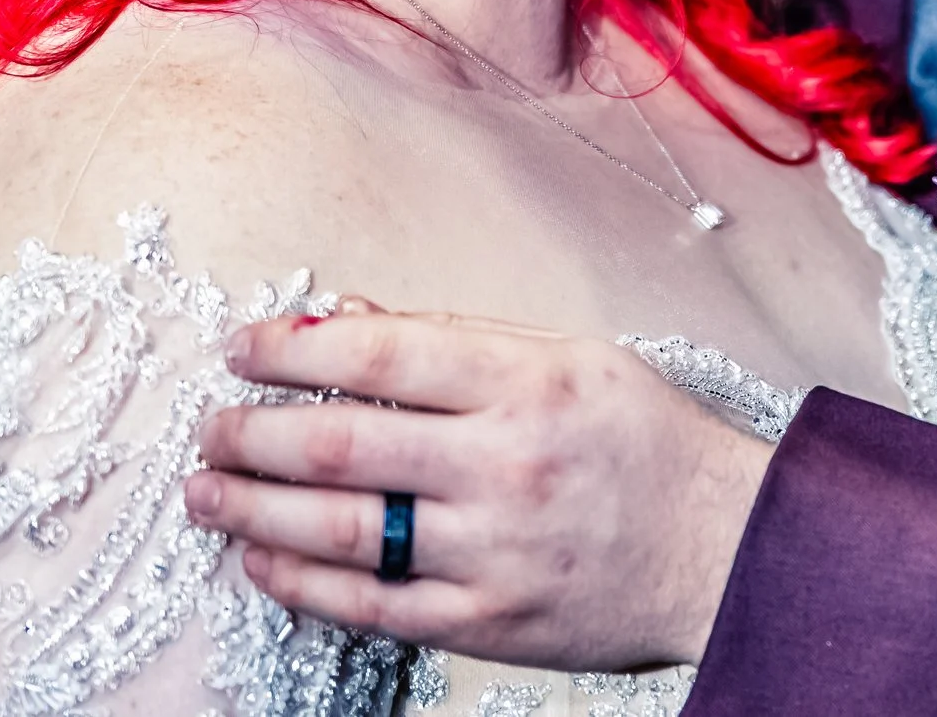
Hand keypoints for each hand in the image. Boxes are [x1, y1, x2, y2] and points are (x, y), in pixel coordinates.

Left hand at [183, 302, 772, 669]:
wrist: (729, 548)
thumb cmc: (649, 443)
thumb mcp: (571, 355)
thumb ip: (457, 336)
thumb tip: (347, 316)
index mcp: (527, 381)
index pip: (380, 352)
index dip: (292, 349)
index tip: (243, 347)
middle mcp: (506, 463)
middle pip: (342, 443)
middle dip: (253, 432)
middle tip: (211, 425)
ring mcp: (495, 549)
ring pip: (342, 530)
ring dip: (256, 509)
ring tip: (207, 492)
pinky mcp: (490, 621)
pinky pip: (374, 606)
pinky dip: (305, 584)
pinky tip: (264, 560)